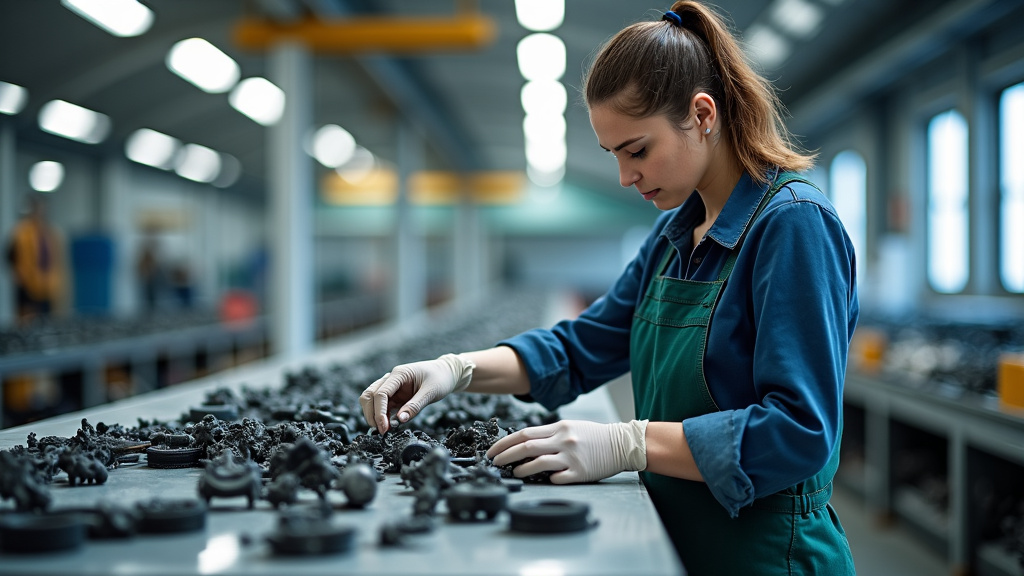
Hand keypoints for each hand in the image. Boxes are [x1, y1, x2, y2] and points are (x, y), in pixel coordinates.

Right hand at [359, 354, 473, 433]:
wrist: (447, 373)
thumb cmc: (440, 378)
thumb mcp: (431, 392)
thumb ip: (415, 406)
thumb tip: (400, 420)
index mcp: (399, 374)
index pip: (380, 393)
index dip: (379, 412)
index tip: (383, 427)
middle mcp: (391, 379)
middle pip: (369, 396)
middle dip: (371, 414)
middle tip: (381, 430)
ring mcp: (391, 387)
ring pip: (371, 400)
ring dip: (373, 415)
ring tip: (384, 429)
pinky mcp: (394, 395)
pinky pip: (382, 406)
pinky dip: (381, 416)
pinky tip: (388, 425)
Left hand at [486, 419, 647, 483]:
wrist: (622, 444)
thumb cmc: (594, 436)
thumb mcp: (571, 427)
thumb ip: (549, 434)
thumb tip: (524, 443)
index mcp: (559, 428)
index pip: (524, 434)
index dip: (505, 443)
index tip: (493, 451)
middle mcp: (563, 441)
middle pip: (526, 447)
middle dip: (505, 455)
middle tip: (494, 462)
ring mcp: (571, 458)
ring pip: (538, 464)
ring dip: (521, 470)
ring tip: (514, 473)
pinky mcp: (580, 473)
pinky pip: (557, 478)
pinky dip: (546, 479)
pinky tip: (542, 480)